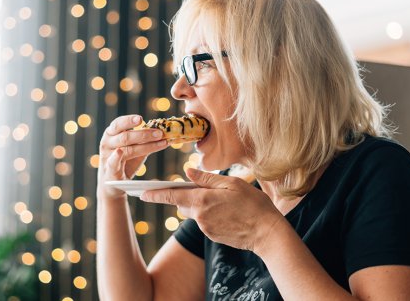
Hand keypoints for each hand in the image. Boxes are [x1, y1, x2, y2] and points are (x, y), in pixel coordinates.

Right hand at [97, 115, 167, 198]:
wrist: (113, 183)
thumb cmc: (125, 161)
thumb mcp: (134, 147)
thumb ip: (144, 140)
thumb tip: (164, 131)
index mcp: (111, 133)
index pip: (119, 124)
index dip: (129, 120)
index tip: (141, 119)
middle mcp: (107, 143)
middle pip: (125, 136)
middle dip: (144, 134)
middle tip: (159, 133)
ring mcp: (107, 156)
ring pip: (127, 150)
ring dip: (145, 146)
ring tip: (161, 143)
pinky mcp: (109, 170)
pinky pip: (112, 163)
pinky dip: (116, 157)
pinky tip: (119, 152)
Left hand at [140, 168, 282, 251]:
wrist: (267, 233)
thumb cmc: (253, 204)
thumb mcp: (232, 184)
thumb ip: (207, 178)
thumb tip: (187, 172)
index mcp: (202, 200)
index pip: (171, 195)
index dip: (155, 193)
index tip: (142, 191)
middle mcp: (199, 216)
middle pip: (182, 203)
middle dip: (187, 195)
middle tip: (206, 188)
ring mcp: (205, 228)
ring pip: (194, 212)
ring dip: (201, 204)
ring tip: (224, 201)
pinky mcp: (211, 235)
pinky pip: (204, 221)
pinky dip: (210, 214)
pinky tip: (228, 212)